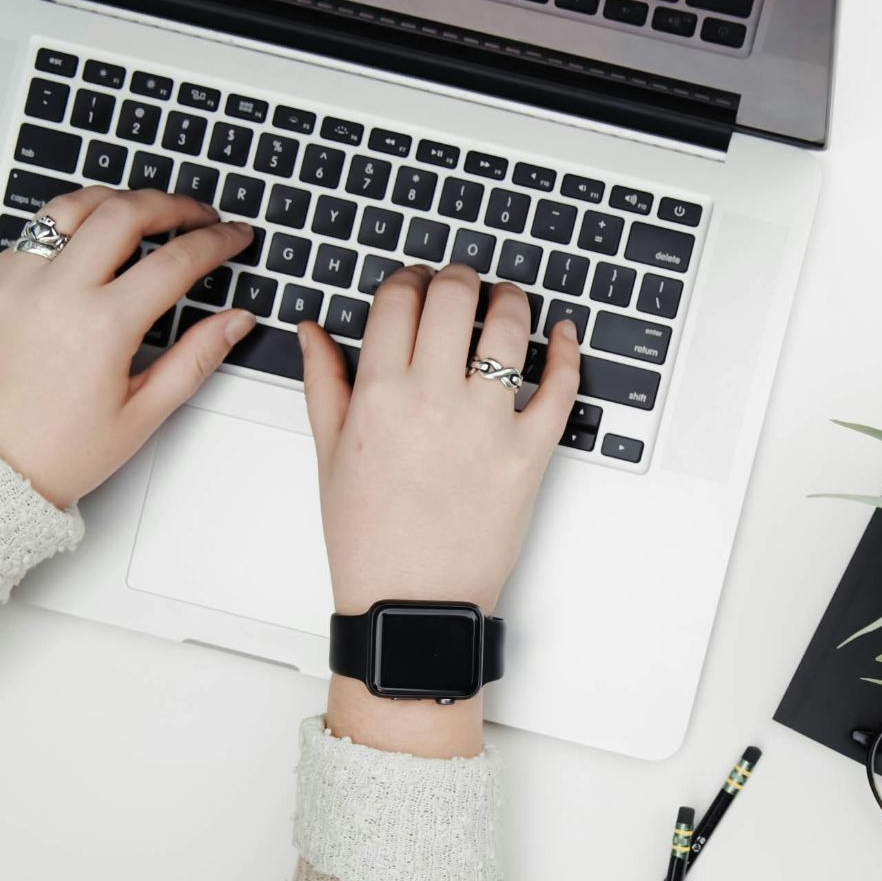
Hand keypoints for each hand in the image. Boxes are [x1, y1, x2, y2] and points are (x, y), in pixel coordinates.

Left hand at [0, 187, 256, 507]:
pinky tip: (90, 240)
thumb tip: (234, 322)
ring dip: (117, 200)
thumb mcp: (141, 414)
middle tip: (199, 214)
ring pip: (73, 207)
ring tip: (144, 211)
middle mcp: (57, 291)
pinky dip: (70, 224)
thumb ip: (195, 359)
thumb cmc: (54, 451)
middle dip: (172, 205)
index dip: (216, 241)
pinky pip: (35, 232)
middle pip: (125, 212)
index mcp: (102, 326)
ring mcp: (18, 281)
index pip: (175, 261)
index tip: (233, 237)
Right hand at [300, 264, 579, 755]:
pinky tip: (562, 334)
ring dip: (510, 300)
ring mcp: (487, 425)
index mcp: (379, 395)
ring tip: (506, 301)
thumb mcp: (329, 456)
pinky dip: (567, 351)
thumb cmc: (369, 539)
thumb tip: (314, 330)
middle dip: (458, 277)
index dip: (408, 279)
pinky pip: (560, 387)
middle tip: (462, 284)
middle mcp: (434, 400)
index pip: (398, 299)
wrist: (412, 602)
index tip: (415, 285)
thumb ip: (324, 382)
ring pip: (509, 327)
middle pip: (454, 296)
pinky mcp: (531, 453)